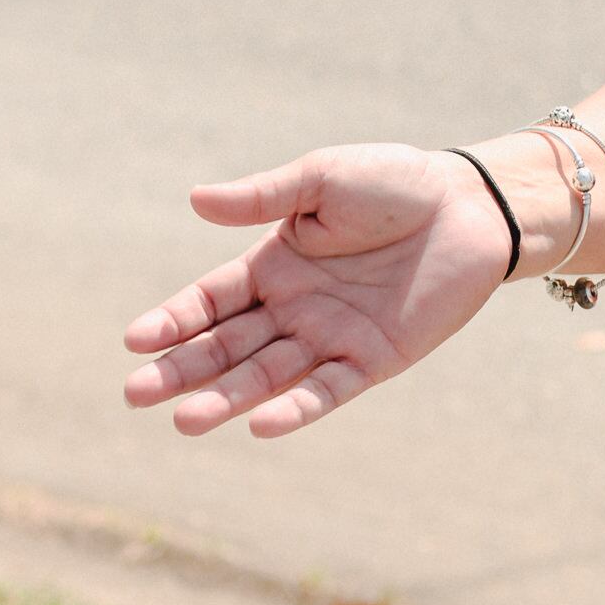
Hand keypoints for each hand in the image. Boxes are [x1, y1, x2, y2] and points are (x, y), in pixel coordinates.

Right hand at [120, 143, 511, 438]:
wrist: (470, 205)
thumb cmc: (394, 183)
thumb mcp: (321, 179)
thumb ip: (261, 197)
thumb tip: (194, 200)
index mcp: (275, 263)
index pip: (211, 300)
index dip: (173, 320)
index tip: (135, 340)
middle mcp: (294, 307)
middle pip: (226, 346)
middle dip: (180, 370)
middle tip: (134, 395)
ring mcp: (330, 337)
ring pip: (266, 376)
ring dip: (225, 398)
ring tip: (183, 421)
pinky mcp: (372, 359)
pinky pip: (327, 390)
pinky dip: (294, 409)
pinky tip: (258, 425)